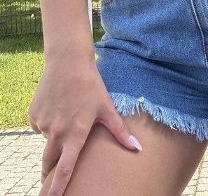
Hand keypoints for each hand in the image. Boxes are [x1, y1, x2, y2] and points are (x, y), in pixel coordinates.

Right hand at [29, 55, 141, 194]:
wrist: (68, 61)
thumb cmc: (91, 85)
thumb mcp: (107, 108)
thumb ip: (119, 131)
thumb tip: (137, 148)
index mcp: (75, 133)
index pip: (65, 170)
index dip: (57, 189)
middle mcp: (56, 132)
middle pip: (49, 162)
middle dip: (50, 171)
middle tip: (54, 173)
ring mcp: (42, 124)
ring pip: (47, 140)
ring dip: (55, 136)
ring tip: (69, 114)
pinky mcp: (33, 114)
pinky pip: (40, 126)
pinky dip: (48, 122)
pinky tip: (59, 106)